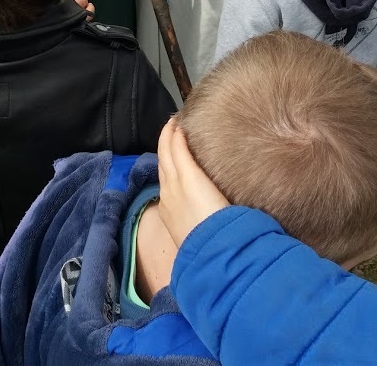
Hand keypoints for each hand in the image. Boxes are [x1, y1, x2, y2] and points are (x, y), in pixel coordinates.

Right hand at [157, 120, 228, 247]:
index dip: (167, 167)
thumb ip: (202, 223)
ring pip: (166, 153)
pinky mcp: (188, 174)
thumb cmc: (210, 248)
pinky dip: (175, 135)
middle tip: (169, 131)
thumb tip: (214, 220)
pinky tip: (178, 124)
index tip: (172, 156)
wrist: (210, 252)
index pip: (165, 182)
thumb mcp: (198, 236)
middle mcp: (167, 194)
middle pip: (162, 164)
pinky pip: (177, 148)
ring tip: (173, 124)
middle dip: (164, 147)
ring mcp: (175, 182)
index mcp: (168, 211)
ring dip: (168, 137)